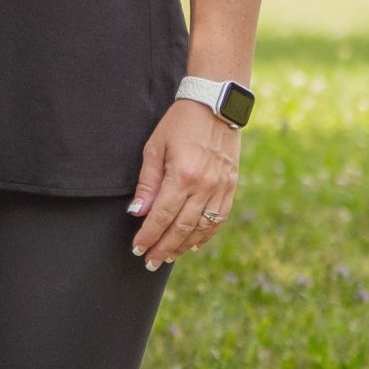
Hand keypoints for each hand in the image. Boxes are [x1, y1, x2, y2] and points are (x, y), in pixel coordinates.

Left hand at [127, 98, 240, 271]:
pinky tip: (193, 245)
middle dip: (163, 247)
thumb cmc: (178, 125)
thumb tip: (137, 213)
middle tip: (149, 262)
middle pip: (182, 227)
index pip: (162, 216)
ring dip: (183, 246)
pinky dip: (206, 234)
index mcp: (183, 176)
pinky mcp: (231, 186)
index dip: (149, 235)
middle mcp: (205, 185)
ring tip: (167, 257)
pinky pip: (219, 218)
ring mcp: (221, 187)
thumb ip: (147, 183)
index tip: (137, 248)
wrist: (215, 107)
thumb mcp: (154, 148)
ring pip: (202, 227)